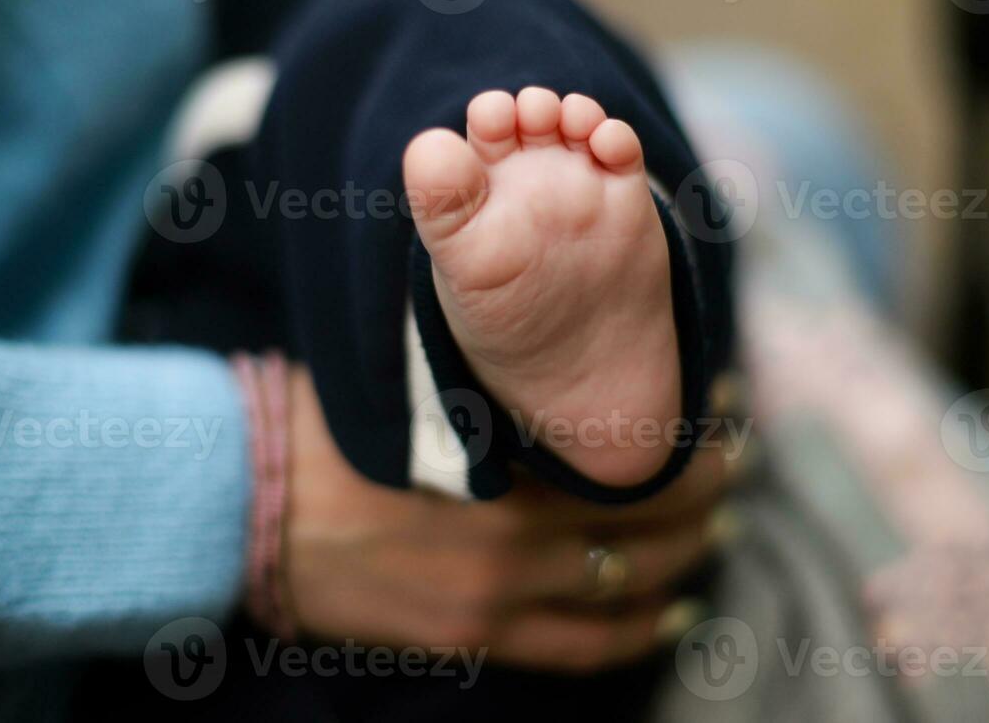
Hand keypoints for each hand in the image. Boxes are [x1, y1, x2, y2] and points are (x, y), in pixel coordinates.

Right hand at [279, 362, 726, 672]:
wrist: (252, 509)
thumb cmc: (329, 427)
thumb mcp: (416, 380)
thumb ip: (492, 377)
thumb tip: (554, 342)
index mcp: (503, 457)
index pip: (630, 455)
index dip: (688, 437)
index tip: (719, 406)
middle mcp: (515, 533)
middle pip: (647, 518)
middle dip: (706, 489)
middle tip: (736, 458)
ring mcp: (498, 593)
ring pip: (631, 583)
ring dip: (688, 554)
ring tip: (722, 525)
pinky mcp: (477, 634)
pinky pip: (585, 645)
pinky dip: (641, 629)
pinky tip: (679, 609)